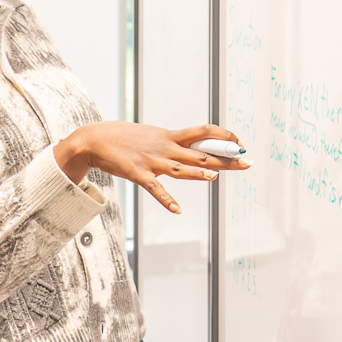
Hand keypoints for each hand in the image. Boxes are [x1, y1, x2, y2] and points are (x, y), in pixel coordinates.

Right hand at [54, 122, 247, 214]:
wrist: (95, 140)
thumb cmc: (125, 138)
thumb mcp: (153, 135)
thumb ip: (173, 143)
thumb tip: (193, 150)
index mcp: (170, 136)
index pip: (204, 132)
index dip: (224, 137)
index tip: (240, 143)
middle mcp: (165, 147)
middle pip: (201, 154)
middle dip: (225, 158)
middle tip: (246, 162)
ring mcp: (152, 161)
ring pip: (181, 168)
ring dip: (198, 173)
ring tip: (215, 177)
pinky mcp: (138, 174)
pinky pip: (155, 189)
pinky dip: (166, 200)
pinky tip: (177, 209)